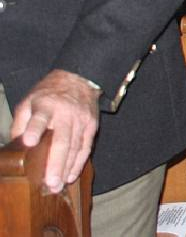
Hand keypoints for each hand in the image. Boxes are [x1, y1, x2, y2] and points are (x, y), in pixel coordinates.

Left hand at [9, 70, 98, 192]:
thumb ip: (20, 122)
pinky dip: (79, 163)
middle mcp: (65, 113)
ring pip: (75, 147)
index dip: (35, 129)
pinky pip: (86, 147)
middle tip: (50, 182)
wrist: (79, 78)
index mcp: (45, 105)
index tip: (29, 142)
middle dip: (56, 162)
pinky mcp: (91, 125)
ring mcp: (81, 120)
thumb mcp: (29, 101)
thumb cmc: (48, 93)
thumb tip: (15, 147)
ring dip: (67, 168)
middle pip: (62, 140)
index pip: (40, 118)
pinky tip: (72, 175)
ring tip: (58, 185)